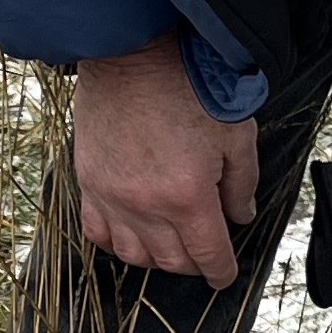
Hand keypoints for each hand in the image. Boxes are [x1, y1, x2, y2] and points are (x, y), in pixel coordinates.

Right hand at [72, 36, 261, 286]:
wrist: (134, 56)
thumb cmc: (188, 88)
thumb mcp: (236, 134)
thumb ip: (242, 183)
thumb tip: (241, 216)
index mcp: (188, 196)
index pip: (207, 255)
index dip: (221, 272)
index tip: (225, 276)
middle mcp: (147, 206)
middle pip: (172, 261)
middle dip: (193, 264)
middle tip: (203, 251)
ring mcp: (113, 197)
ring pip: (134, 255)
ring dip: (157, 257)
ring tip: (170, 244)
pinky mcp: (89, 183)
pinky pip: (97, 232)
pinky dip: (116, 241)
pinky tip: (131, 232)